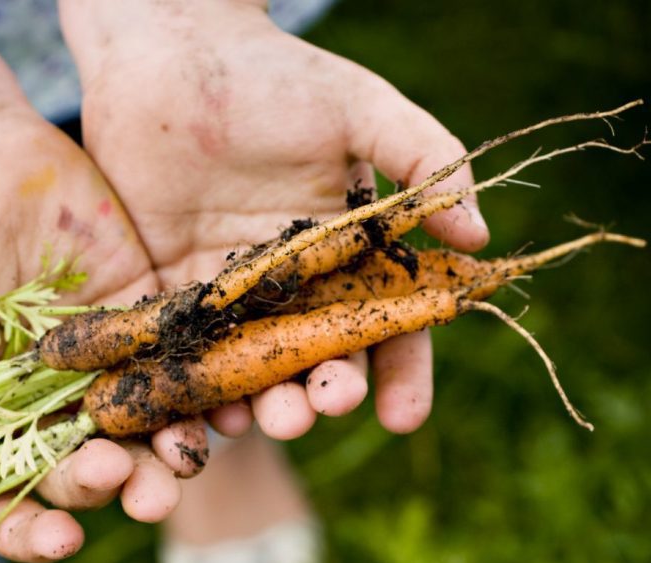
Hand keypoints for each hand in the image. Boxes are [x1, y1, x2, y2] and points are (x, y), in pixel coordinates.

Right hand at [0, 107, 201, 562]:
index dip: (37, 530)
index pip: (16, 502)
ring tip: (190, 456)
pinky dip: (209, 385)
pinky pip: (185, 360)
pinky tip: (232, 404)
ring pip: (149, 424)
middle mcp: (57, 409)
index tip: (61, 540)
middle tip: (143, 491)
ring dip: (173, 449)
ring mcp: (107, 365)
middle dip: (119, 486)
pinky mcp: (148, 317)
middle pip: (95, 468)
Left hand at [62, 0, 489, 437]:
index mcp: (347, 251)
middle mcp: (293, 283)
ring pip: (254, 367)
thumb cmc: (273, 75)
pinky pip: (188, 352)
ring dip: (265, 404)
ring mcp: (231, 292)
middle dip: (328, 393)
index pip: (385, 324)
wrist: (171, 51)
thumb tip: (480, 236)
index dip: (400, 374)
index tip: (404, 418)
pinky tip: (207, 413)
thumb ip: (423, 159)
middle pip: (319, 357)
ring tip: (270, 422)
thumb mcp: (359, 108)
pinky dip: (199, 388)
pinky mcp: (170, 288)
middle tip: (325, 408)